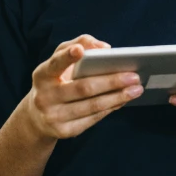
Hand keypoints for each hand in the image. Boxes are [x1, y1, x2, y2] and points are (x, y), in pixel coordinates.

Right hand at [22, 34, 143, 139]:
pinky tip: (123, 100)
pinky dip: (110, 108)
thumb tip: (104, 48)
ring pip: (92, 106)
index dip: (67, 58)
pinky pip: (92, 119)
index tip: (80, 50)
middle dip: (111, 81)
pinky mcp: (64, 131)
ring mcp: (53, 116)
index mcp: (42, 75)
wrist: (38, 117)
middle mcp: (44, 97)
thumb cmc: (55, 81)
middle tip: (134, 76)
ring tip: (136, 89)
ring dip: (117, 97)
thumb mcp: (59, 61)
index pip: (55, 64)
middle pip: (83, 88)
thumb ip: (78, 44)